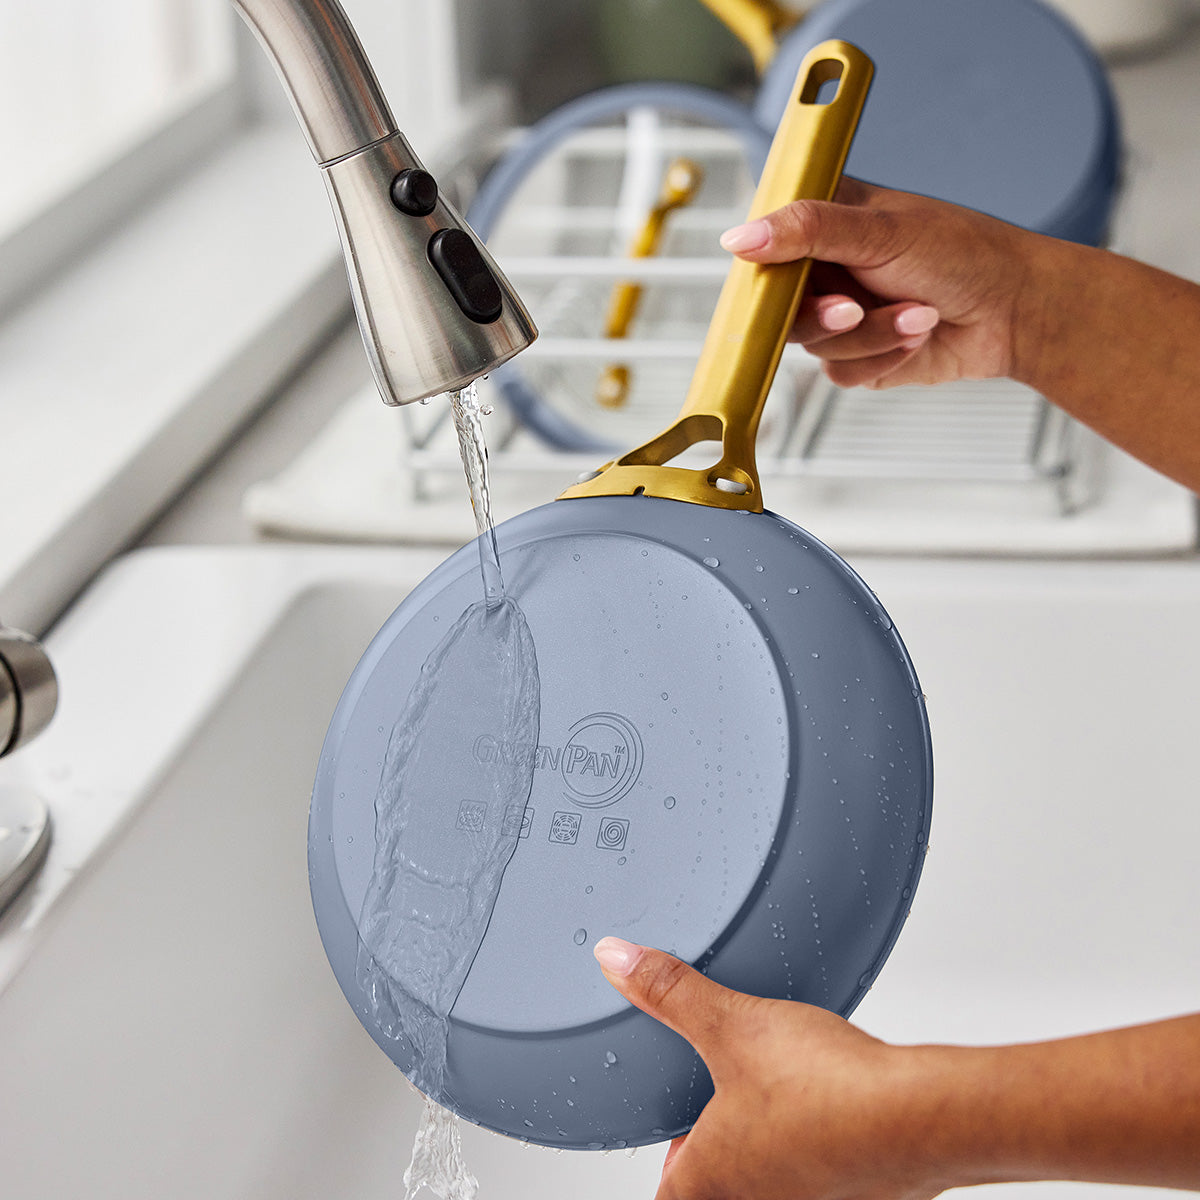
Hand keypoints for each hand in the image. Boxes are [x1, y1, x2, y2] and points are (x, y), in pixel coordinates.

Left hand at [593, 937, 942, 1199]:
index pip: (665, 1193)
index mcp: (713, 1180)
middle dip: (712, 1148)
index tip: (662, 1146)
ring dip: (764, 1140)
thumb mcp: (730, 1023)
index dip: (663, 1164)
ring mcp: (811, 1199)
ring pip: (770, 1178)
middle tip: (710, 1104)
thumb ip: (669, 992)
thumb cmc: (826, 1089)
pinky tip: (824, 1095)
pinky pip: (818, 1169)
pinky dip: (812, 1136)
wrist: (918, 1115)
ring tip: (768, 1090)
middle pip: (715, 1188)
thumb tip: (615, 959)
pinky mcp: (853, 1188)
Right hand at [719, 178, 1032, 389]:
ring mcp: (840, 314)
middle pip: (778, 307)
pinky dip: (881, 357)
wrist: (1015, 311)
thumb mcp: (880, 231)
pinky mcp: (858, 355)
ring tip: (916, 313)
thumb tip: (739, 238)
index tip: (776, 283)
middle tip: (853, 308)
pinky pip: (840, 371)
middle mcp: (826, 268)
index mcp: (824, 220)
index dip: (763, 268)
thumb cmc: (964, 254)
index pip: (763, 244)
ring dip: (869, 335)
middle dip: (823, 314)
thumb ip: (807, 230)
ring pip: (813, 344)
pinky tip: (917, 335)